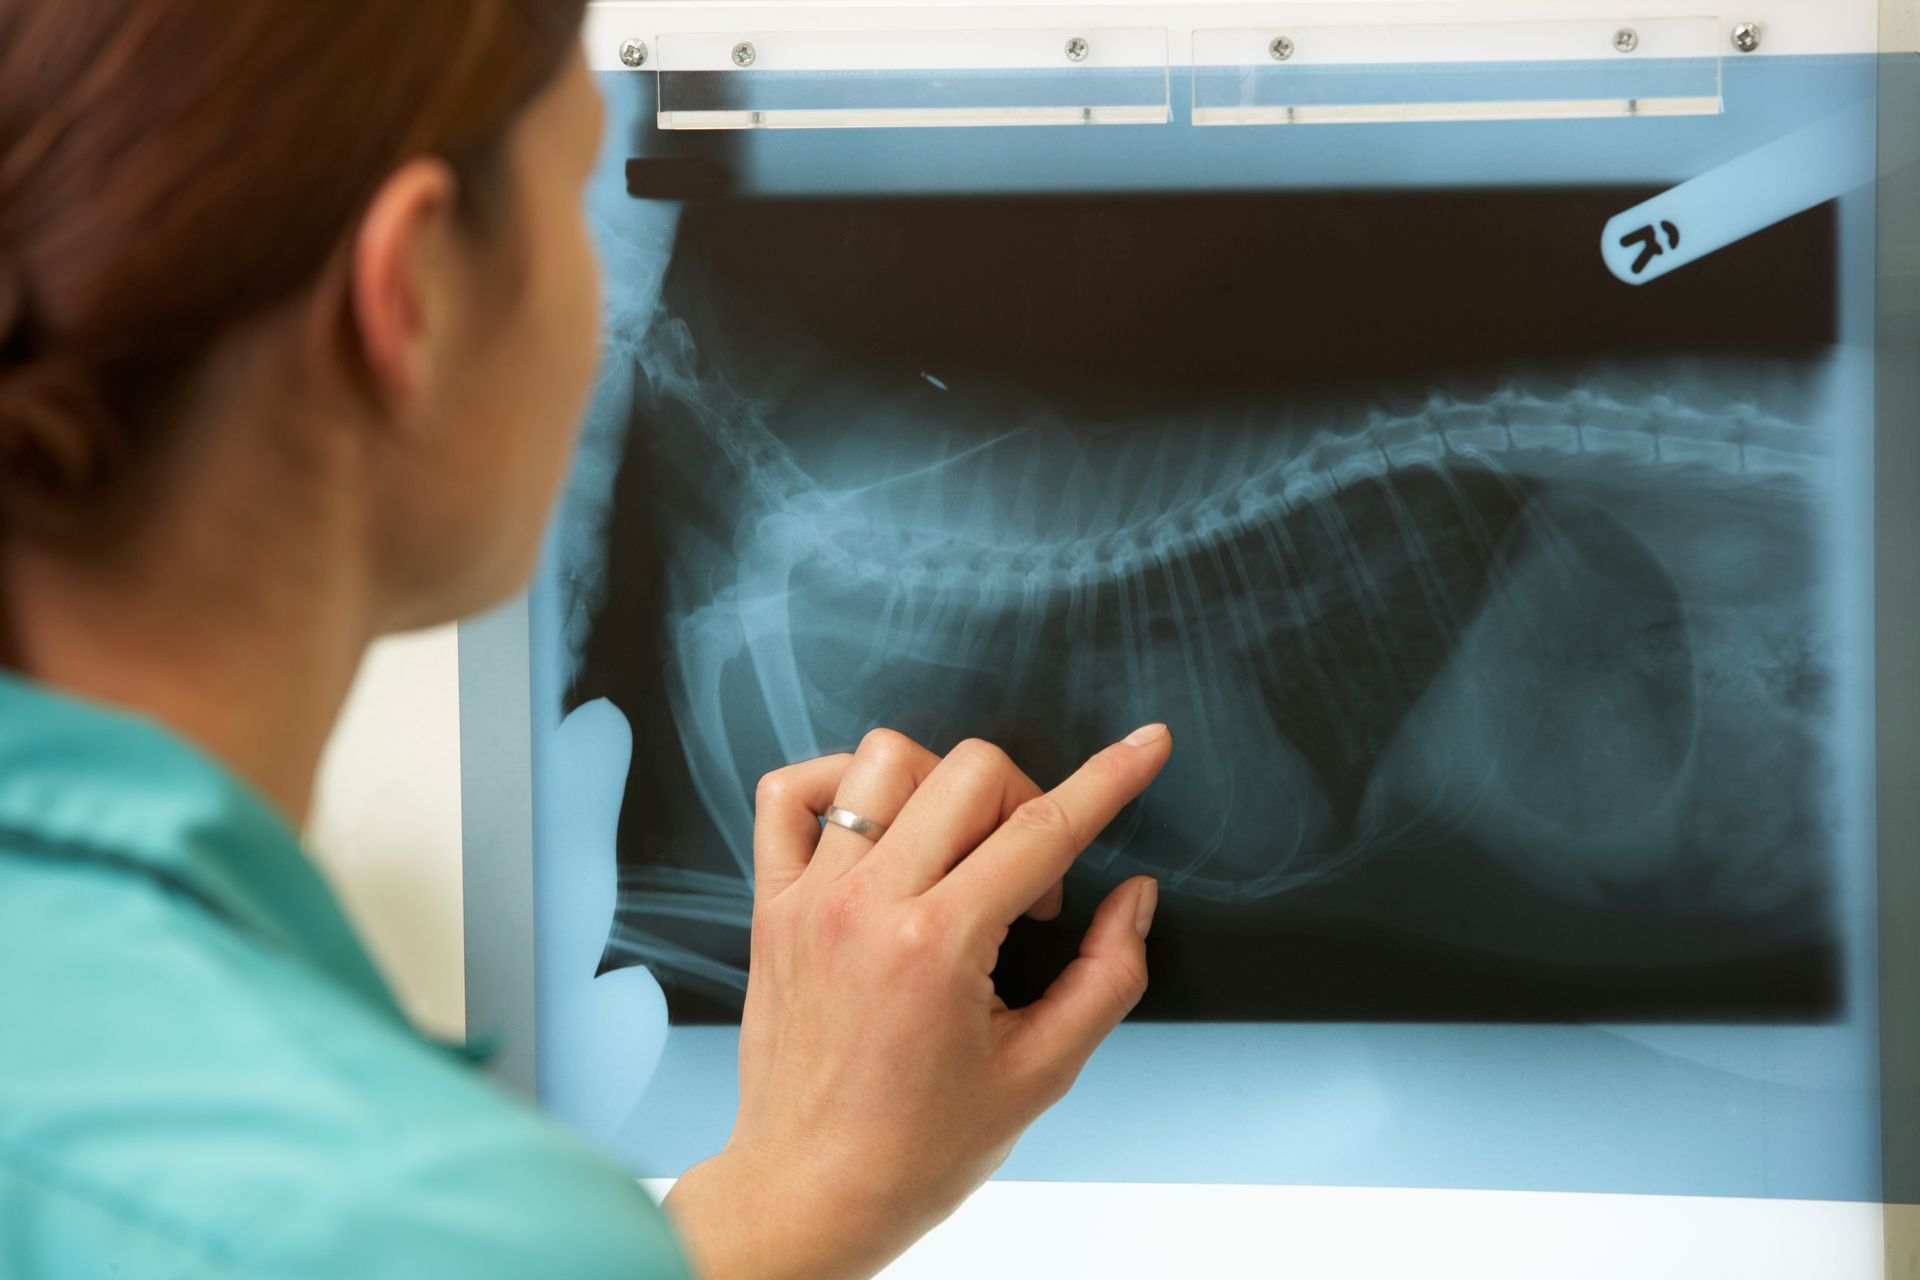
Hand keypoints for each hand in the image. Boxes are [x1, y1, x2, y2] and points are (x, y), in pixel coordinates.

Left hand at [662, 724, 1171, 1278]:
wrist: (810, 1193)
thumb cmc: (919, 1150)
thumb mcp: (1042, 1075)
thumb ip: (1106, 976)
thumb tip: (1134, 897)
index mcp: (937, 947)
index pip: (1044, 829)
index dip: (1111, 779)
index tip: (1147, 746)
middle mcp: (867, 905)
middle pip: (970, 773)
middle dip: (1028, 803)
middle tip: (1030, 885)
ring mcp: (810, 898)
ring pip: (884, 761)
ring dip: (943, 787)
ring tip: (958, 855)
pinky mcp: (771, 904)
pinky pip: (790, 793)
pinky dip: (840, 784)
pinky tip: (881, 829)